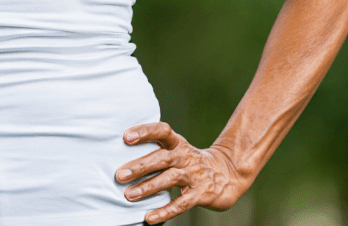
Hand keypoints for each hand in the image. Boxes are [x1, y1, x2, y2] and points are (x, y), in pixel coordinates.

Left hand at [116, 121, 246, 221]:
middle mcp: (185, 157)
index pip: (162, 131)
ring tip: (128, 195)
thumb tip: (120, 154)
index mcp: (178, 144)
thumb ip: (156, 150)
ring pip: (169, 179)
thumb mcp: (178, 150)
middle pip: (162, 158)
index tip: (126, 137)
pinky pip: (181, 203)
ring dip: (148, 187)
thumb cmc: (191, 161)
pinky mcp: (201, 194)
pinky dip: (165, 211)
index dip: (145, 132)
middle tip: (119, 175)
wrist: (229, 174)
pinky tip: (149, 217)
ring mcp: (194, 175)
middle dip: (140, 166)